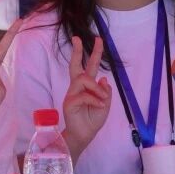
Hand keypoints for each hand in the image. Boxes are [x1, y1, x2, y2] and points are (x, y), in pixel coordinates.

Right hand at [62, 34, 110, 154]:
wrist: (84, 135)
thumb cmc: (93, 120)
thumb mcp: (105, 104)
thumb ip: (105, 92)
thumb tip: (103, 78)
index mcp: (87, 86)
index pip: (89, 66)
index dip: (93, 53)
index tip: (97, 39)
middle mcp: (77, 87)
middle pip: (75, 65)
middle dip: (76, 50)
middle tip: (77, 38)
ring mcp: (72, 94)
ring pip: (83, 79)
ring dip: (96, 87)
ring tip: (102, 99)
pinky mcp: (69, 102)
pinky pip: (84, 95)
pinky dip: (94, 99)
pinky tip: (99, 106)